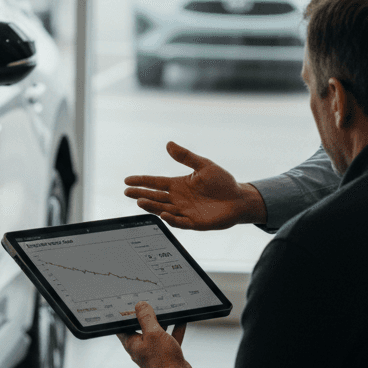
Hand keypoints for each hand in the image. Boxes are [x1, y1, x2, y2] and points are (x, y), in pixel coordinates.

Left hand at [117, 302, 191, 367]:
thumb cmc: (163, 359)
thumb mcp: (153, 334)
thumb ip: (146, 319)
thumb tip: (140, 305)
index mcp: (131, 344)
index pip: (121, 327)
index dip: (122, 316)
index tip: (125, 305)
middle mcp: (141, 348)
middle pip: (139, 328)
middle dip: (143, 316)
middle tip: (147, 303)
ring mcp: (154, 352)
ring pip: (156, 333)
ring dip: (160, 322)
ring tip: (164, 309)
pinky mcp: (166, 354)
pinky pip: (169, 338)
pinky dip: (174, 329)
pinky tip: (181, 320)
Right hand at [123, 141, 267, 229]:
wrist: (239, 198)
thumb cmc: (223, 182)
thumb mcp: (204, 165)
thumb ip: (186, 157)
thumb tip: (169, 144)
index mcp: (178, 185)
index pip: (155, 183)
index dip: (142, 181)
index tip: (127, 180)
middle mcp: (178, 199)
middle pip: (155, 197)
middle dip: (140, 194)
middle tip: (127, 192)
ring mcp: (184, 211)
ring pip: (163, 209)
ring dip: (152, 206)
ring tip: (140, 201)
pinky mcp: (193, 223)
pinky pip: (179, 222)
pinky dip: (171, 219)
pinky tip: (163, 214)